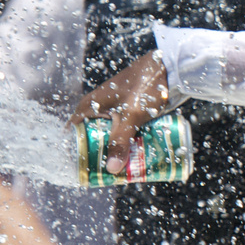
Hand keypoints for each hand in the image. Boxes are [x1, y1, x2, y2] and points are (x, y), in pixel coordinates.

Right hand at [71, 51, 171, 178]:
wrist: (170, 69)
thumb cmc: (145, 87)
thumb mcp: (131, 117)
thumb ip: (120, 141)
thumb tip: (110, 169)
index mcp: (89, 106)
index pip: (73, 133)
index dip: (76, 152)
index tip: (83, 169)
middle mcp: (98, 107)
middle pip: (93, 137)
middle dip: (101, 155)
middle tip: (107, 174)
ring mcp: (115, 109)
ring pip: (111, 135)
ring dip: (117, 149)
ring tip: (123, 170)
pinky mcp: (130, 111)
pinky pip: (125, 130)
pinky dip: (129, 142)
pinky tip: (137, 155)